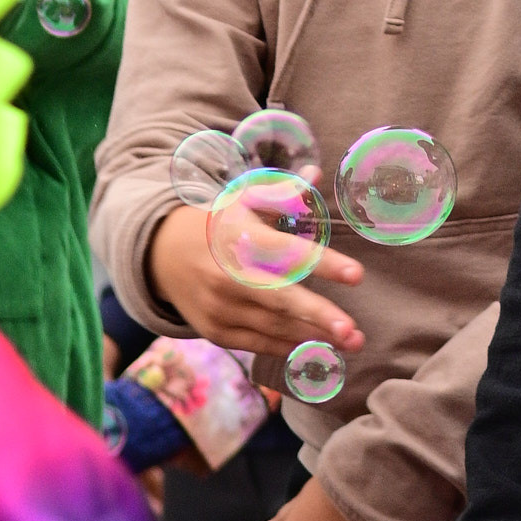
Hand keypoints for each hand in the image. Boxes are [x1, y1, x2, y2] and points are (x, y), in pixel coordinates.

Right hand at [144, 200, 366, 356]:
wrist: (163, 255)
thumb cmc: (219, 224)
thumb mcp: (245, 201)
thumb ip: (283, 192)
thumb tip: (317, 172)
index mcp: (240, 238)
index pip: (287, 252)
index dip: (323, 264)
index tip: (357, 275)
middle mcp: (228, 276)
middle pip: (280, 299)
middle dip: (319, 316)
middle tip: (353, 332)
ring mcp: (220, 308)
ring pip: (273, 325)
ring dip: (314, 336)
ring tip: (351, 342)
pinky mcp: (216, 331)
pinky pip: (258, 343)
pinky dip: (288, 346)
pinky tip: (318, 348)